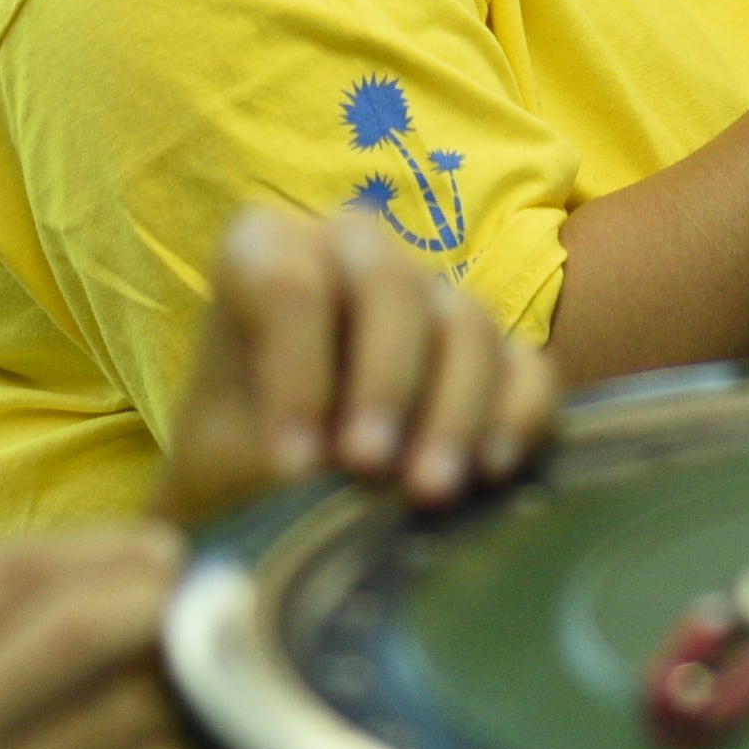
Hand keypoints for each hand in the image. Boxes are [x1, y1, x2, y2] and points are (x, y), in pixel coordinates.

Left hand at [158, 207, 557, 525]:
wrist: (273, 496)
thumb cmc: (233, 461)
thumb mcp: (222, 459)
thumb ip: (264, 457)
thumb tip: (326, 477)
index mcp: (267, 252)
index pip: (289, 281)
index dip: (297, 370)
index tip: (293, 463)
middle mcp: (355, 253)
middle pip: (390, 282)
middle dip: (383, 377)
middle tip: (366, 465)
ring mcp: (431, 297)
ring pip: (465, 321)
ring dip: (452, 408)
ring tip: (427, 491)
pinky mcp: (492, 354)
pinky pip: (526, 367)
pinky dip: (516, 415)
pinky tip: (491, 472)